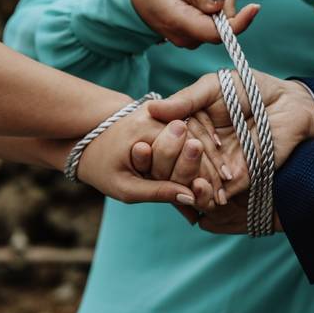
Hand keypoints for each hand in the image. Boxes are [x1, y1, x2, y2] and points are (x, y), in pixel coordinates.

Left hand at [77, 101, 224, 206]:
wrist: (85, 140)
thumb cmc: (102, 168)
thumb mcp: (125, 187)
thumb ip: (157, 192)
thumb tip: (191, 199)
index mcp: (146, 129)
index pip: (187, 153)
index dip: (205, 177)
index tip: (219, 199)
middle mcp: (158, 115)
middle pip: (197, 143)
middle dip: (213, 168)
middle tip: (227, 191)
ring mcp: (162, 113)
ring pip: (197, 137)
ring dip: (211, 161)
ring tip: (225, 185)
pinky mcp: (165, 116)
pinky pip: (190, 134)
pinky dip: (201, 153)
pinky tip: (213, 172)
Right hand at [131, 0, 258, 48]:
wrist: (129, 0)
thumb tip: (219, 5)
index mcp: (183, 25)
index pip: (220, 33)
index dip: (241, 22)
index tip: (254, 6)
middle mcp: (191, 36)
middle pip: (225, 20)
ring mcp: (194, 35)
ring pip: (222, 15)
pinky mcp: (196, 29)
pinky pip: (214, 15)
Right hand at [143, 71, 313, 231]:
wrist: (289, 102)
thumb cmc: (251, 88)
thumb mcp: (213, 88)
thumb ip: (185, 100)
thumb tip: (152, 108)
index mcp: (189, 127)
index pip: (165, 143)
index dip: (153, 148)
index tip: (140, 148)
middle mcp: (199, 150)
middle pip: (174, 166)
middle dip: (168, 167)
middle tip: (165, 162)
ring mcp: (216, 167)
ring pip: (192, 183)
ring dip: (186, 184)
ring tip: (183, 179)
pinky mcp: (237, 180)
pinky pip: (217, 194)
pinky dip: (208, 196)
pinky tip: (203, 192)